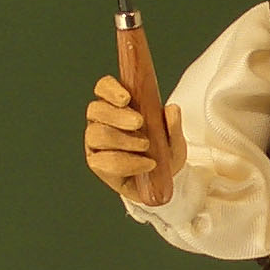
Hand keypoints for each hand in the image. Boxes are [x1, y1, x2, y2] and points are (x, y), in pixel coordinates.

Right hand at [84, 74, 186, 202]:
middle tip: (140, 122)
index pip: (103, 88)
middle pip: (96, 110)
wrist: (162, 181)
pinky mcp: (97, 164)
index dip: (110, 89)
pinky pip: (103, 161)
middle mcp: (100, 121)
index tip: (127, 98)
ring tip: (145, 145)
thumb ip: (173, 125)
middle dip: (118, 116)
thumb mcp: (174, 139)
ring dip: (122, 139)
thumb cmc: (163, 152)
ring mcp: (95, 143)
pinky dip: (127, 162)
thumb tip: (171, 109)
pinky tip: (146, 164)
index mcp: (115, 105)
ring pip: (96, 134)